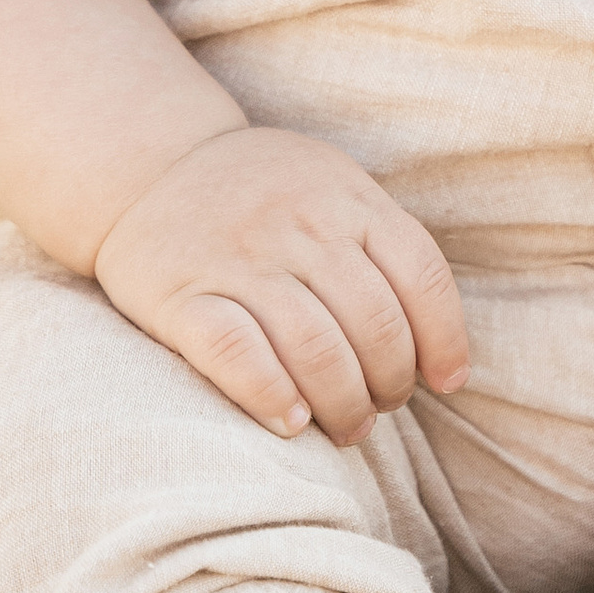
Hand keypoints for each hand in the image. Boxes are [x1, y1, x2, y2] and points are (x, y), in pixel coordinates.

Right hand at [93, 127, 469, 444]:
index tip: (445, 381)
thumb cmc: (262, 195)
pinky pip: (236, 353)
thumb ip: (384, 247)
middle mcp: (300, 226)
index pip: (422, 277)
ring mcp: (239, 259)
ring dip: (342, 403)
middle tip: (380, 407)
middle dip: (391, 383)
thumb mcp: (334, 189)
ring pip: (315, 347)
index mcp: (347, 199)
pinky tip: (289, 421)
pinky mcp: (181, 296)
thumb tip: (442, 352)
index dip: (444, 340)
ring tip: (345, 427)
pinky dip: (271, 394)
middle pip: (374, 324)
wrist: (148, 165)